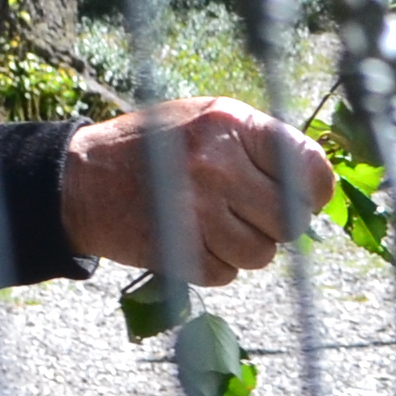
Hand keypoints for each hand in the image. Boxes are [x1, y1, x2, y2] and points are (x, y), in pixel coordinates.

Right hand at [61, 99, 318, 285]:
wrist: (76, 179)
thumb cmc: (156, 149)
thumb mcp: (207, 121)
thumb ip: (261, 145)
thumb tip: (319, 184)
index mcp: (230, 123)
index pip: (311, 168)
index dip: (313, 191)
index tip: (303, 197)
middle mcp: (215, 162)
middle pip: (291, 220)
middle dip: (276, 225)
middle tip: (248, 214)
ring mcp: (194, 207)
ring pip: (262, 253)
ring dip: (244, 248)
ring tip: (213, 225)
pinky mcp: (175, 247)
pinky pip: (226, 274)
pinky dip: (214, 265)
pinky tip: (191, 240)